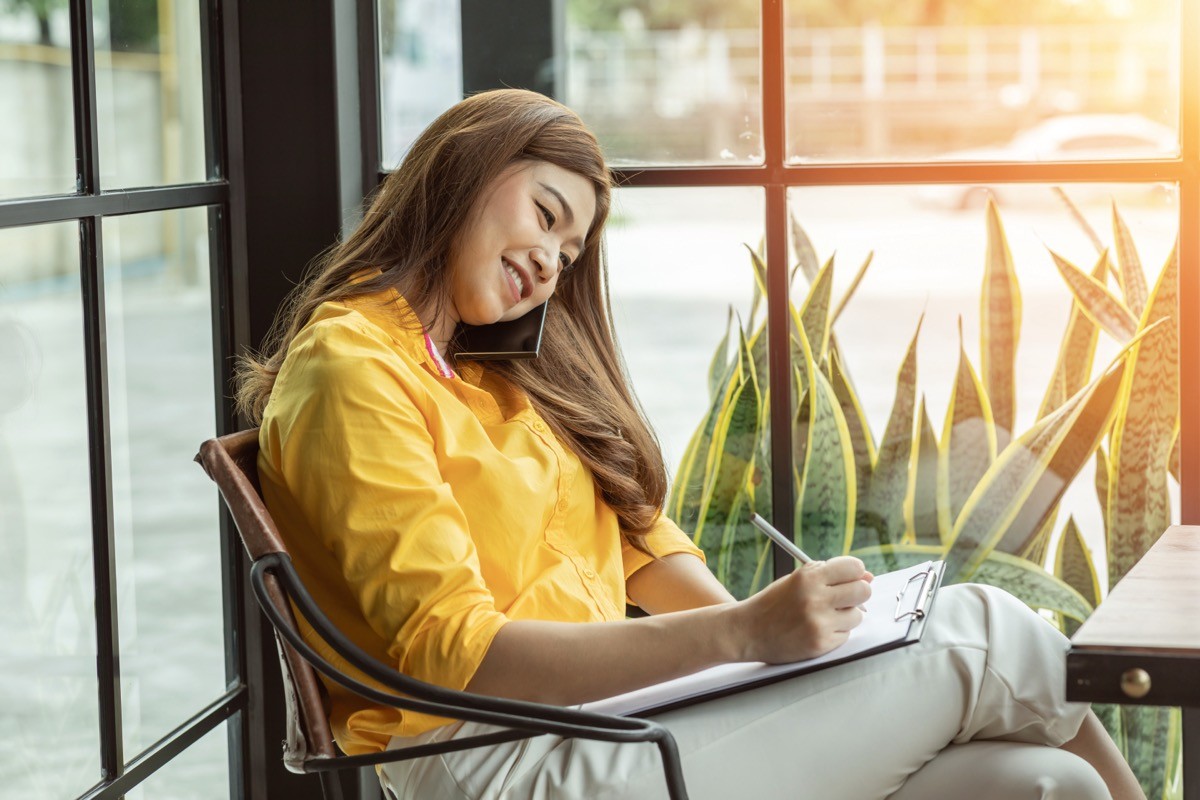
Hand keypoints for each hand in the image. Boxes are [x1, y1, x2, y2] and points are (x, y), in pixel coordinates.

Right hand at [730, 556, 873, 663]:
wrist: (748, 630)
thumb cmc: (774, 602)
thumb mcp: (798, 579)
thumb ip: (830, 574)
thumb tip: (868, 576)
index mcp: (809, 577)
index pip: (853, 568)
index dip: (855, 572)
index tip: (850, 577)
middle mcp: (816, 598)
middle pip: (863, 591)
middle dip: (858, 593)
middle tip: (844, 597)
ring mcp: (819, 623)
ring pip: (857, 616)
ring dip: (846, 616)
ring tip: (824, 615)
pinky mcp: (821, 644)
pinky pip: (845, 635)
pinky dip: (836, 632)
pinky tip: (817, 629)